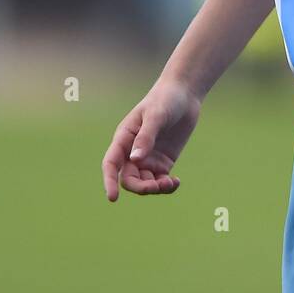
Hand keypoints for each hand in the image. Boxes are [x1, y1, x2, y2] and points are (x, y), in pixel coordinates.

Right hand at [102, 79, 200, 201]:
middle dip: (141, 187)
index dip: (109, 181)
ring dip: (155, 188)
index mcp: (124, 138)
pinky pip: (160, 181)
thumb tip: (135, 160)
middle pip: (129, 179)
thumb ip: (146, 137)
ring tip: (170, 183)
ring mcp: (148, 158)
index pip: (111, 164)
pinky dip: (166, 186)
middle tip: (157, 186)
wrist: (183, 94)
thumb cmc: (165, 99)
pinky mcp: (163, 162)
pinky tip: (176, 182)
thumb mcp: (156, 116)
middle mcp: (132, 152)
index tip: (113, 198)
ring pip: (145, 183)